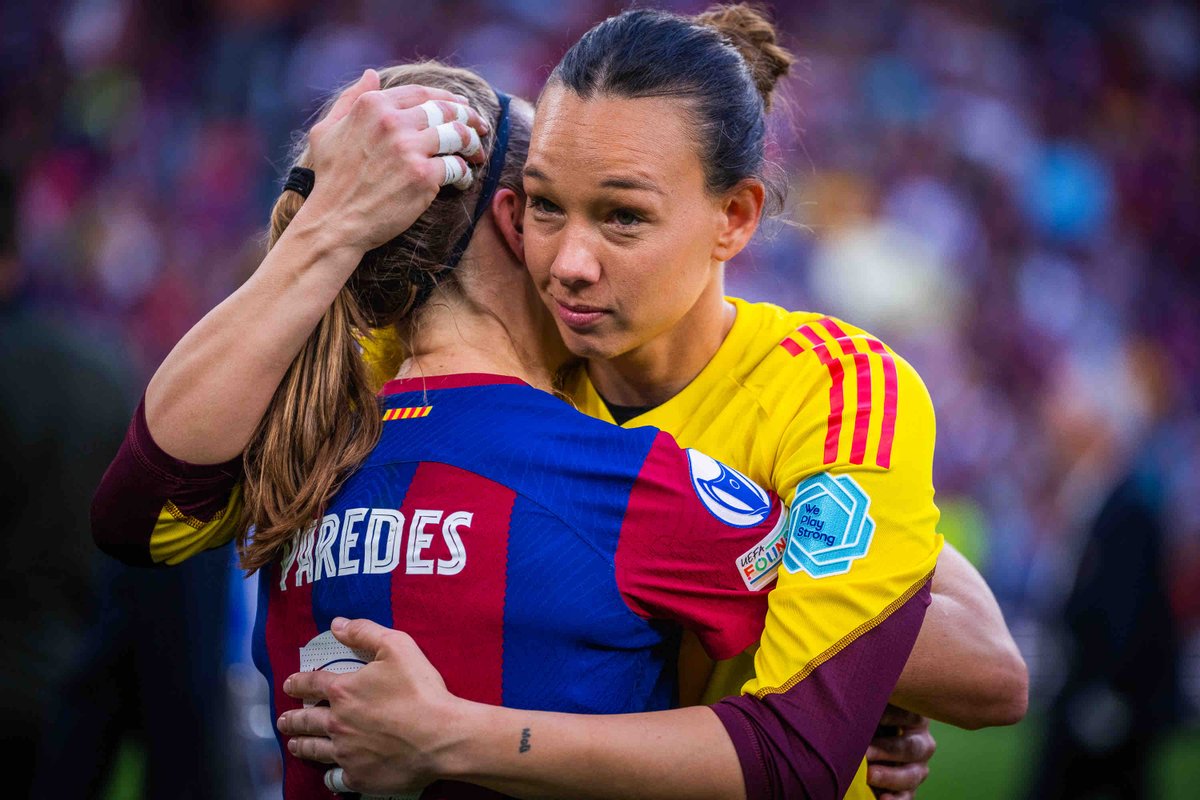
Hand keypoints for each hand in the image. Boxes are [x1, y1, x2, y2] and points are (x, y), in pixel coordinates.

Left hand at [277, 617, 463, 795]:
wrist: (440, 736)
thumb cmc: (420, 691)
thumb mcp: (397, 647)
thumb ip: (365, 632)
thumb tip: (337, 624)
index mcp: (344, 691)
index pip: (312, 684)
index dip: (298, 683)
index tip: (289, 685)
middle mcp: (338, 723)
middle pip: (306, 720)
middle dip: (292, 718)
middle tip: (283, 720)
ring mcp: (346, 752)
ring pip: (315, 749)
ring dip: (302, 745)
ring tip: (294, 744)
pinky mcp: (359, 776)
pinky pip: (335, 777)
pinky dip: (329, 775)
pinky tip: (328, 774)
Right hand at [298, 70, 491, 253]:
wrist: (335, 221)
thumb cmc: (330, 179)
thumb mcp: (327, 130)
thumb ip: (350, 99)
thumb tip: (371, 74)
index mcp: (372, 106)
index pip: (421, 94)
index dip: (447, 98)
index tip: (462, 106)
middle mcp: (392, 122)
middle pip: (445, 111)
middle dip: (469, 118)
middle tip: (481, 127)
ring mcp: (409, 148)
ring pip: (457, 135)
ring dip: (473, 144)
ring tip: (477, 154)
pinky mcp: (423, 176)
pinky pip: (456, 167)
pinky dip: (465, 174)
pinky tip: (464, 180)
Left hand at [866, 705, 936, 799]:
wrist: (863, 744)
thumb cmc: (866, 717)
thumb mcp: (870, 709)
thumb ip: (870, 706)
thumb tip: (861, 700)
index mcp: (915, 718)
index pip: (910, 715)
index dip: (892, 716)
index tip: (873, 715)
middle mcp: (922, 744)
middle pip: (912, 748)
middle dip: (887, 750)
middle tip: (865, 752)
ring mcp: (918, 769)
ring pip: (912, 775)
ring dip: (890, 776)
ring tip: (869, 775)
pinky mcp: (908, 789)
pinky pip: (906, 797)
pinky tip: (883, 798)